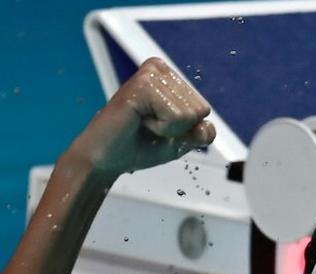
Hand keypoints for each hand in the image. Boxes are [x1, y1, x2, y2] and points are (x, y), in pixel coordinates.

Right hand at [71, 57, 215, 174]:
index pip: (204, 111)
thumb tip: (208, 127)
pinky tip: (139, 121)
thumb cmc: (138, 147)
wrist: (106, 160)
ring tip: (141, 123)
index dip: (185, 131)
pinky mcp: (142, 85)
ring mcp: (151, 75)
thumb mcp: (180, 141)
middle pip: (200, 110)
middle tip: (148, 127)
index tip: (157, 128)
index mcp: (169, 79)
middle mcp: (160, 70)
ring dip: (168, 129)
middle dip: (178, 129)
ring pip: (190, 114)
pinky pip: (176, 117)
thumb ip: (200, 133)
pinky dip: (161, 128)